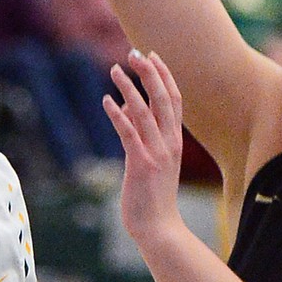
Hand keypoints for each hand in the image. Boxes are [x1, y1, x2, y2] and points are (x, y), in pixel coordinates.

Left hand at [104, 50, 186, 248]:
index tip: (152, 55)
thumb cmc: (153, 194)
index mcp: (174, 140)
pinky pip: (128, 133)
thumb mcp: (152, 158)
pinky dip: (117, 114)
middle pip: (163, 99)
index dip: (164, 75)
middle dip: (149, 73)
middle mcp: (169, 142)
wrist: (159, 229)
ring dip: (129, 87)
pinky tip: (106, 100)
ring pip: (145, 111)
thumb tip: (125, 107)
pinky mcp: (141, 164)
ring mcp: (157, 153)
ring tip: (115, 69)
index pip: (174, 100)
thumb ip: (141, 131)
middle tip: (134, 53)